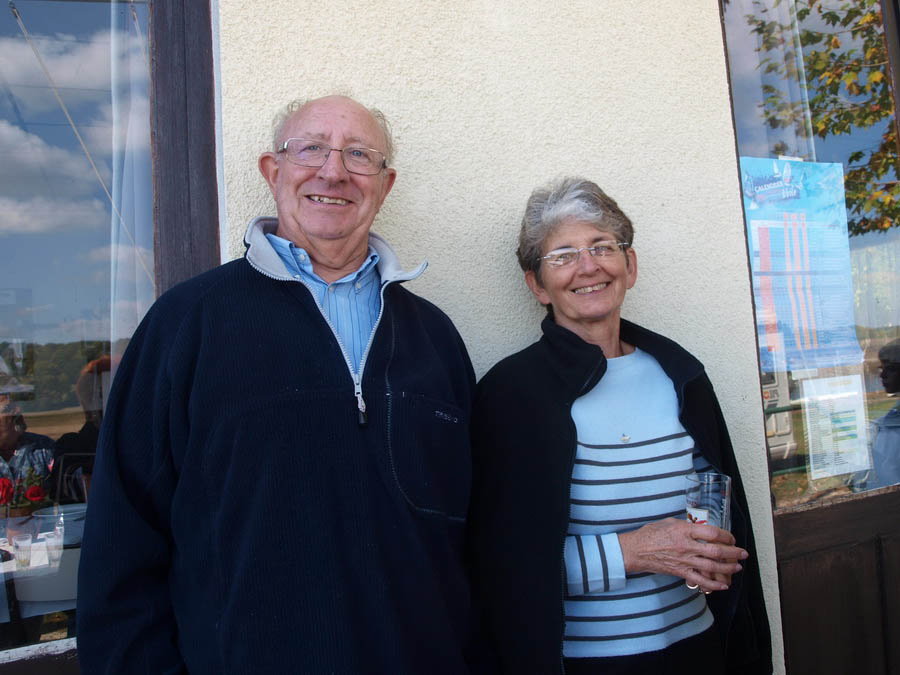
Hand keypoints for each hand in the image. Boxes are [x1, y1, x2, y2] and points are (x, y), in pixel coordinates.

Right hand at [618, 518, 746, 592]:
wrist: (636, 550)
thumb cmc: (650, 534)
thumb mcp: (669, 522)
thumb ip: (686, 525)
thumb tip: (700, 528)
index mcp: (684, 530)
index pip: (712, 533)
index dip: (726, 535)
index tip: (730, 537)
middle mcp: (686, 546)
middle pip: (716, 550)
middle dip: (733, 552)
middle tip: (742, 553)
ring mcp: (684, 560)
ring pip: (712, 566)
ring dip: (728, 567)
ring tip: (737, 567)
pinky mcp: (681, 572)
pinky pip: (701, 580)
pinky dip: (714, 584)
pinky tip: (723, 585)